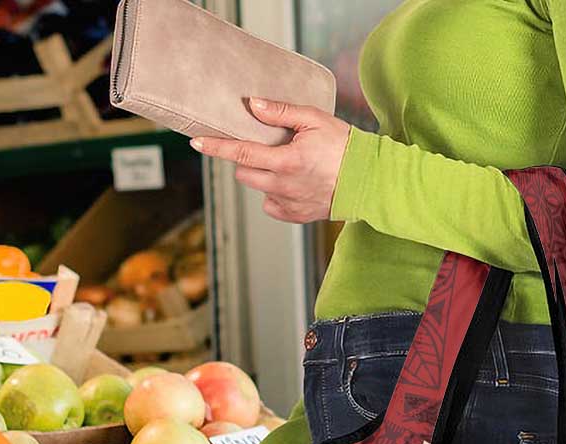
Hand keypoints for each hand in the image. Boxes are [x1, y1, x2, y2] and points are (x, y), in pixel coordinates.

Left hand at [189, 97, 350, 222]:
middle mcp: (283, 186)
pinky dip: (275, 193)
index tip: (197, 143)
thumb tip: (252, 105)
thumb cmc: (344, 146)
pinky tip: (292, 183)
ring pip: (258, 188)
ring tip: (285, 164)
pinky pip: (271, 204)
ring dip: (262, 175)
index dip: (216, 147)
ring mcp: (288, 204)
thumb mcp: (314, 119)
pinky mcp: (295, 216)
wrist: (368, 181)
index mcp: (286, 161)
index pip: (241, 153)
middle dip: (246, 159)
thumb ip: (280, 112)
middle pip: (244, 173)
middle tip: (264, 147)